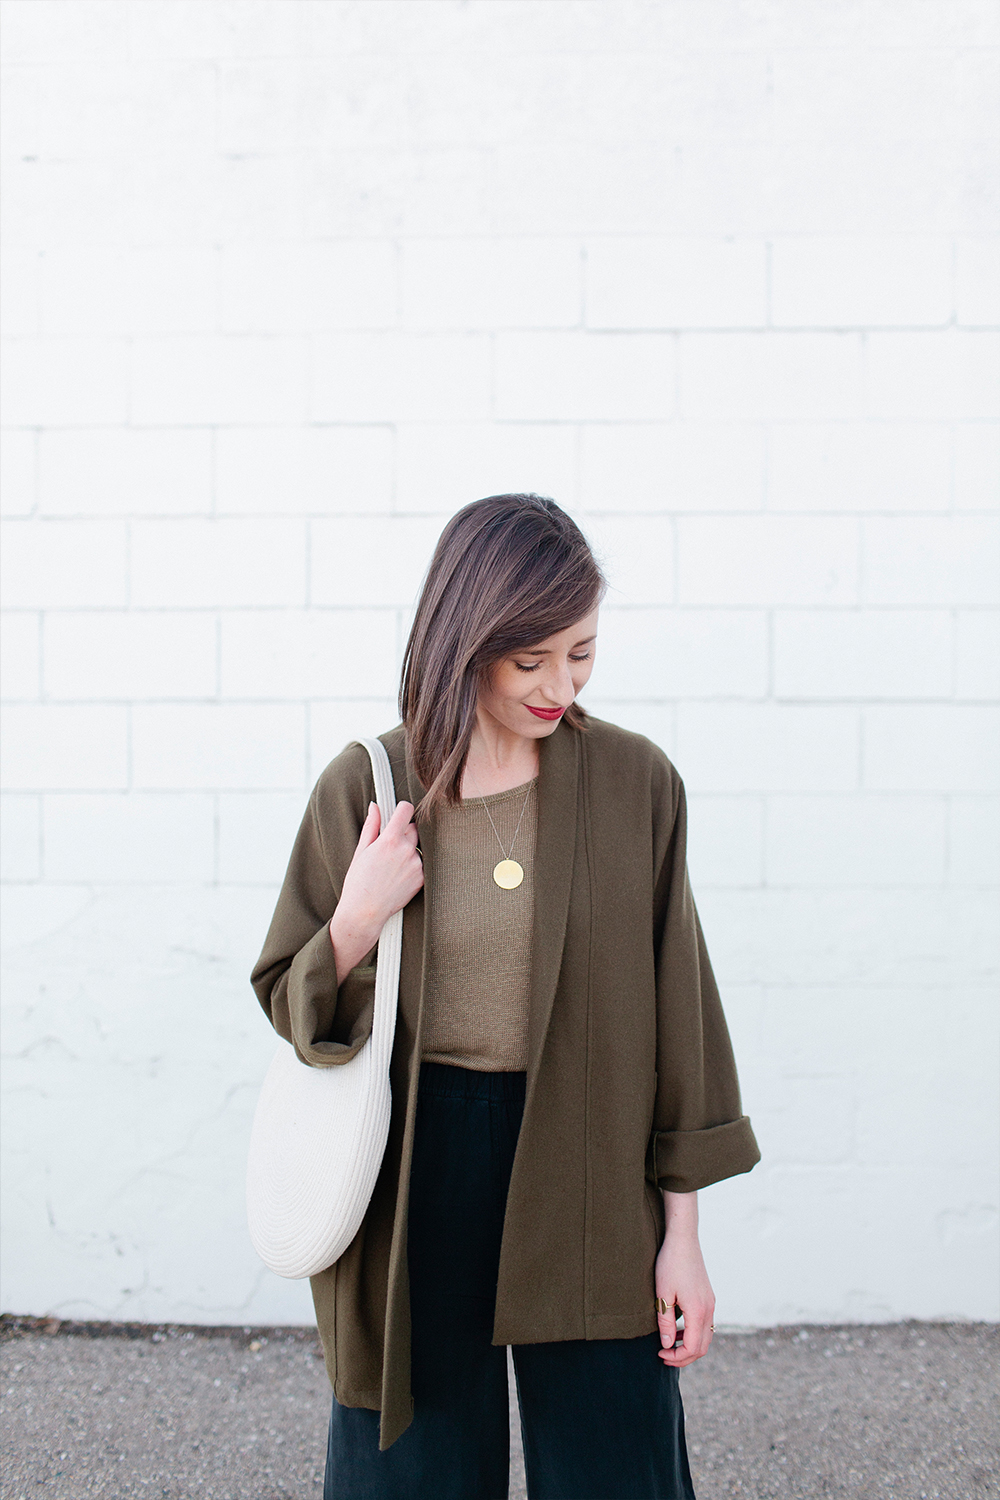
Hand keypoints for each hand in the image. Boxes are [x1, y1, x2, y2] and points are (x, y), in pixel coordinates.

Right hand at [329, 801, 423, 982]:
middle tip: (389, 846)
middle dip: (404, 832)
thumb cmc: (358, 882)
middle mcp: (406, 850)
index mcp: (390, 840)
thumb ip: (371, 826)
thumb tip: (375, 806)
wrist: (365, 911)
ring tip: (392, 866)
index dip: (402, 808)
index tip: (398, 812)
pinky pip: (421, 864)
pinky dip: (413, 866)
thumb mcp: (361, 851)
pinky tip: (398, 876)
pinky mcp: (422, 878)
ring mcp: (416, 865)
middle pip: (414, 828)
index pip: (406, 810)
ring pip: (418, 847)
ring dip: (409, 850)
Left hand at [654, 1198, 714, 1368]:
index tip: (660, 1354)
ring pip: (706, 1336)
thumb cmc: (669, 1264)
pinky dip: (693, 1333)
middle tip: (664, 1356)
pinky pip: (705, 1324)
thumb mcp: (662, 1294)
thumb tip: (667, 1345)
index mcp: (698, 1311)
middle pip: (702, 1347)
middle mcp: (709, 1309)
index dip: (676, 1356)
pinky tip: (677, 1329)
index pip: (692, 1348)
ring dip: (689, 1346)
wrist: (683, 1239)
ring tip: (669, 1344)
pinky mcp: (708, 1297)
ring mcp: (711, 1303)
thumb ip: (665, 1322)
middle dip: (684, 1357)